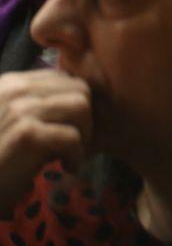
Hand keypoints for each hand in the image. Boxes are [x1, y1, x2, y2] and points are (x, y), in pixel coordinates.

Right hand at [0, 70, 91, 215]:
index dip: (77, 104)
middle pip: (79, 88)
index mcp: (11, 83)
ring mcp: (19, 110)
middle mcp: (14, 90)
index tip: (71, 128)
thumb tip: (85, 101)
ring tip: (70, 154)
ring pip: (81, 107)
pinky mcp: (26, 135)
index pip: (65, 78)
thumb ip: (41, 106)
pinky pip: (73, 137)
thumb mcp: (15, 122)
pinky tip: (66, 167)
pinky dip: (77, 156)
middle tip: (76, 144)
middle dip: (86, 117)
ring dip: (85, 135)